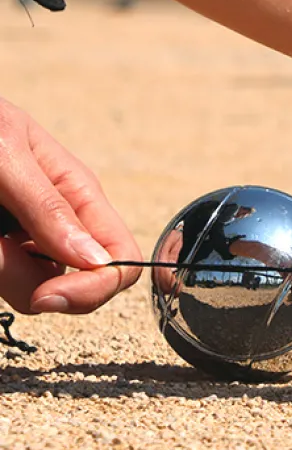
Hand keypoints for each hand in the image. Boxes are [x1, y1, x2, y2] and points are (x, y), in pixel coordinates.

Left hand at [0, 97, 141, 313]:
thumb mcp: (5, 153)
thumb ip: (49, 206)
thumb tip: (96, 259)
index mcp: (80, 196)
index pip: (122, 260)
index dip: (96, 288)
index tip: (50, 296)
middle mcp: (61, 224)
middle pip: (79, 287)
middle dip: (33, 281)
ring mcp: (26, 240)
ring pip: (32, 291)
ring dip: (1, 271)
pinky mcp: (1, 252)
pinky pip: (4, 278)